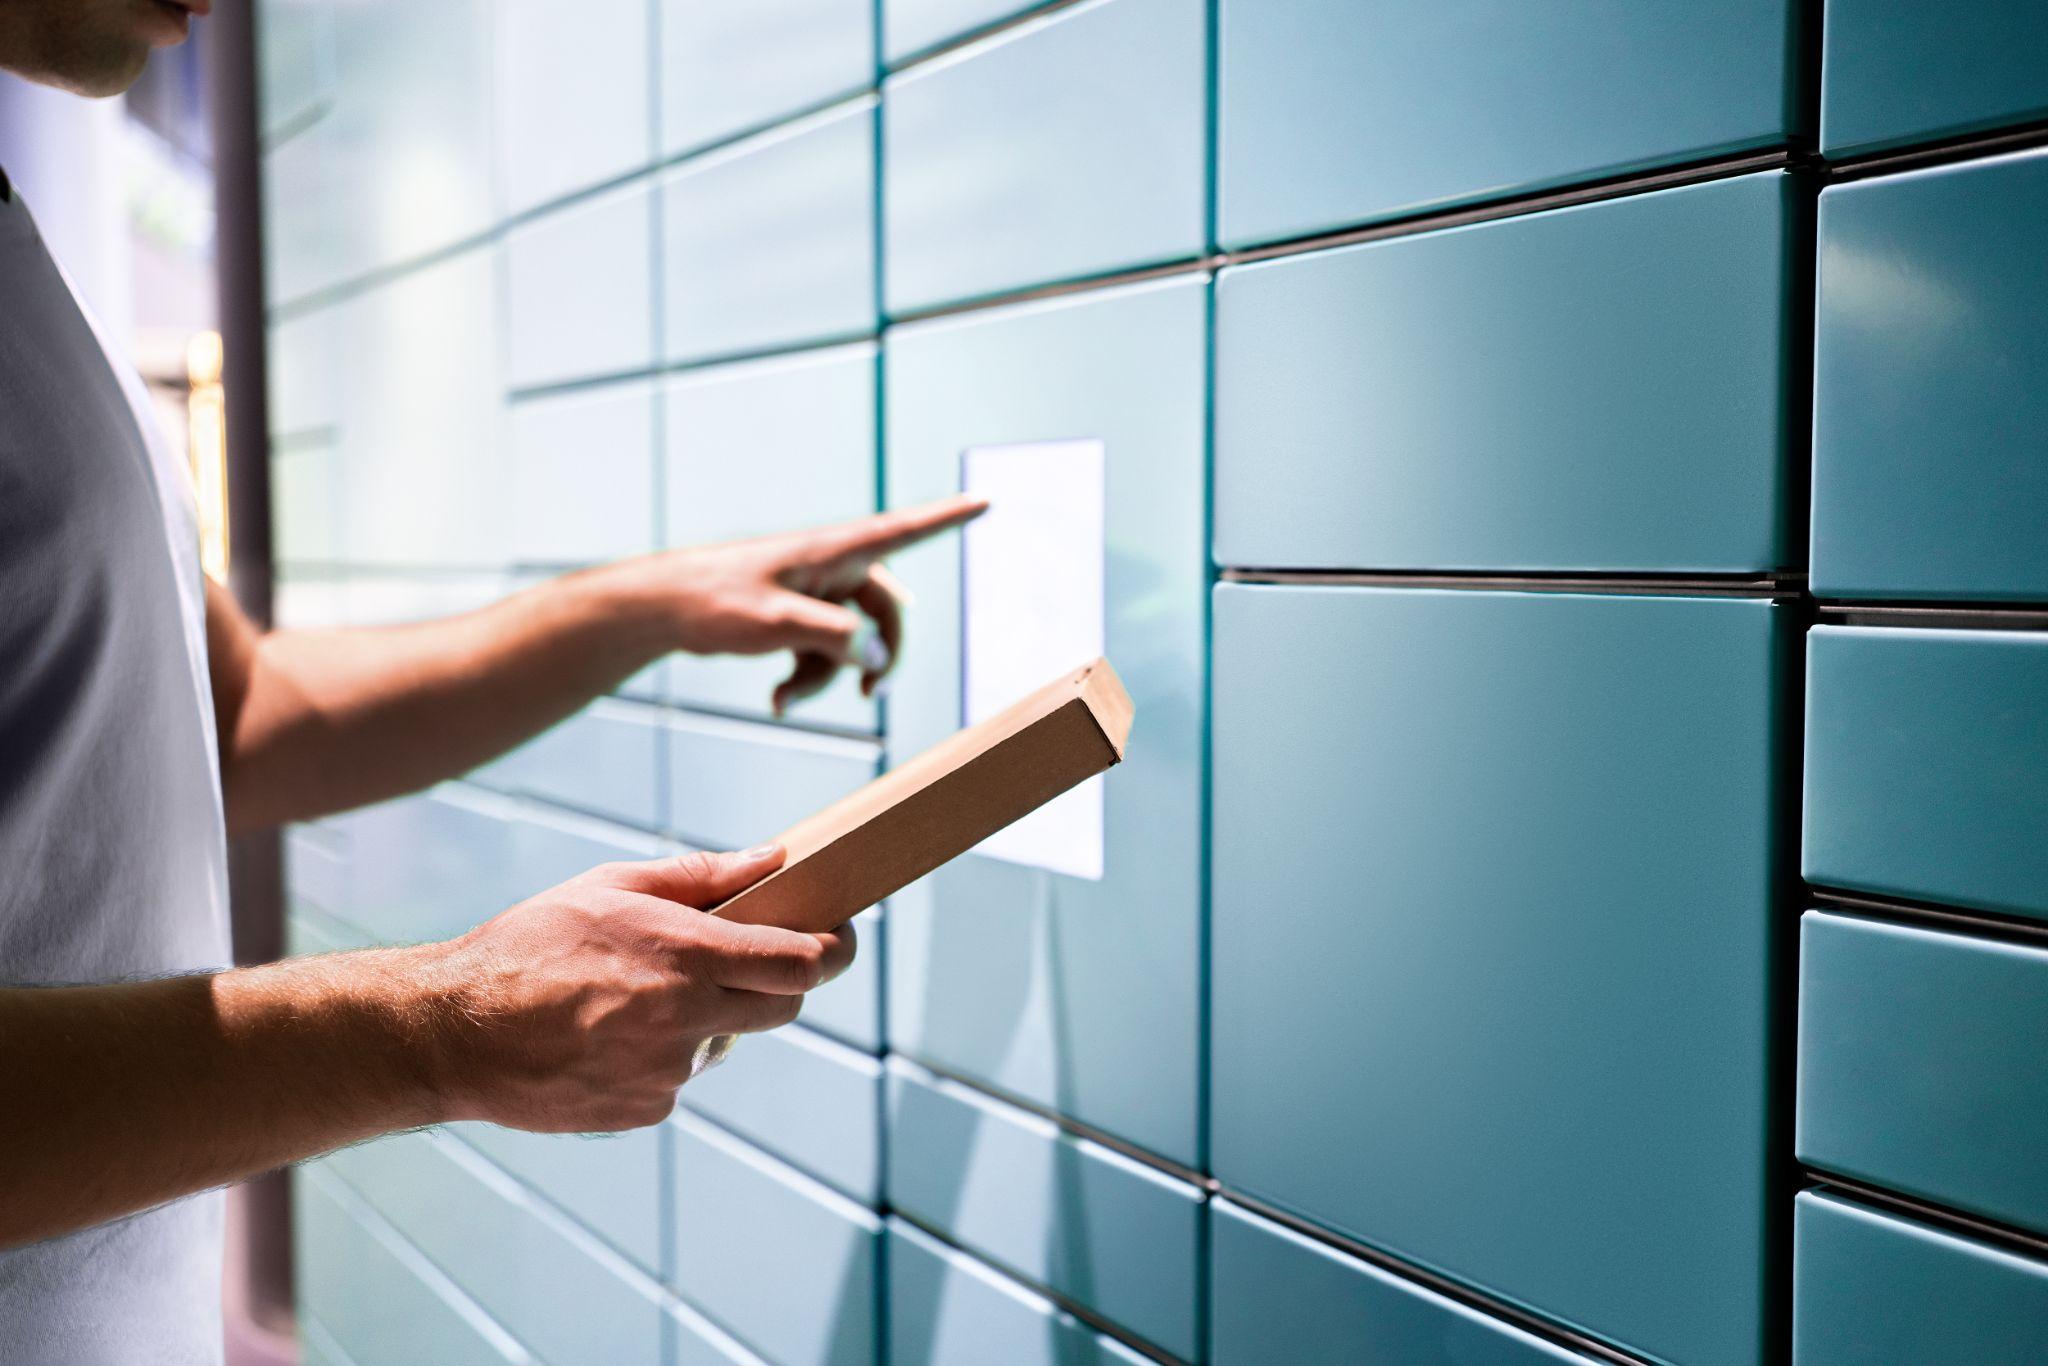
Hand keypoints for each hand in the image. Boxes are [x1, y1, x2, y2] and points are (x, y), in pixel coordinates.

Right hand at [426, 846, 853, 1132]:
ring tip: (633, 994)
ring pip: (724, 1042)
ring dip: (704, 1017)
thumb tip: (773, 857)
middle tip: (741, 958)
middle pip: (781, 1007)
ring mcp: (667, 1072)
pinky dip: (661, 1056)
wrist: (454, 1031)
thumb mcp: (612, 887)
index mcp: (686, 956)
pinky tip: (607, 1034)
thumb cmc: (530, 945)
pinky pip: (679, 1078)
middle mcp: (686, 1018)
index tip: (841, 937)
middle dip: (777, 981)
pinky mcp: (644, 1110)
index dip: (835, 950)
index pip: (801, 963)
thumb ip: (702, 876)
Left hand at [614, 495, 986, 713]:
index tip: (985, 500)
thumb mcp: (774, 622)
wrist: (660, 609)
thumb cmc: (712, 601)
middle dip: (878, 653)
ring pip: (850, 638)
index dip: (946, 519)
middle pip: (885, 609)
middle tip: (869, 691)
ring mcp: (812, 590)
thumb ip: (832, 636)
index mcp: (831, 551)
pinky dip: (807, 676)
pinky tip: (777, 698)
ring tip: (786, 699)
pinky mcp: (793, 612)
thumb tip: (873, 652)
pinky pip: (821, 648)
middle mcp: (828, 566)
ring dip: (829, 675)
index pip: (902, 531)